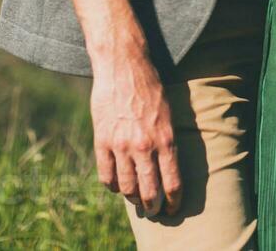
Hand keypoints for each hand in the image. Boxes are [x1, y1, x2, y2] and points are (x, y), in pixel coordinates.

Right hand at [91, 52, 182, 216]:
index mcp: (165, 139)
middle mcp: (144, 146)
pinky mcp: (102, 140)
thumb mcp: (169, 113)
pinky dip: (112, 185)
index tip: (172, 208)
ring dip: (132, 198)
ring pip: (126, 187)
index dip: (173, 202)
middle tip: (154, 209)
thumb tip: (168, 168)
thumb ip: (168, 142)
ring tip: (135, 198)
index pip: (172, 183)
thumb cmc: (150, 87)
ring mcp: (121, 145)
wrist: (123, 65)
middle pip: (149, 191)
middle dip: (153, 206)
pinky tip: (116, 184)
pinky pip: (106, 175)